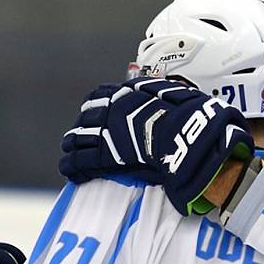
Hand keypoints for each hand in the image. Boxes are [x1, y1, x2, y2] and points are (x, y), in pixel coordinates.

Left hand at [60, 77, 253, 214]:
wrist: (190, 135)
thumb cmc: (192, 116)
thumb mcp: (179, 97)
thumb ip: (167, 97)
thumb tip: (172, 98)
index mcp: (128, 92)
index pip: (102, 95)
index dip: (97, 107)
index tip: (96, 114)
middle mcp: (112, 108)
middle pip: (88, 116)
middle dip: (83, 127)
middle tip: (79, 137)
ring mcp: (107, 131)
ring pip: (79, 138)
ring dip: (73, 146)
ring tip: (70, 155)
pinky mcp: (104, 156)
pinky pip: (81, 160)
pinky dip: (73, 166)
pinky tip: (70, 171)